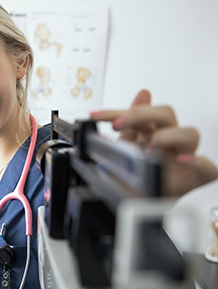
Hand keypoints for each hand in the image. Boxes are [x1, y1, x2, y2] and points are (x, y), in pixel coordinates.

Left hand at [90, 89, 217, 195]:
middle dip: (141, 114)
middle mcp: (168, 142)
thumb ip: (126, 126)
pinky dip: (197, 162)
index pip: (141, 112)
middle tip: (119, 125)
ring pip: (190, 134)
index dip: (118, 111)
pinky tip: (181, 161)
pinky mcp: (192, 179)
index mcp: (151, 133)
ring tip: (149, 148)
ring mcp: (181, 158)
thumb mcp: (123, 150)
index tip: (97, 115)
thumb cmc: (135, 177)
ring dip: (168, 136)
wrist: (138, 205)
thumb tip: (137, 96)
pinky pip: (208, 168)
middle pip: (166, 114)